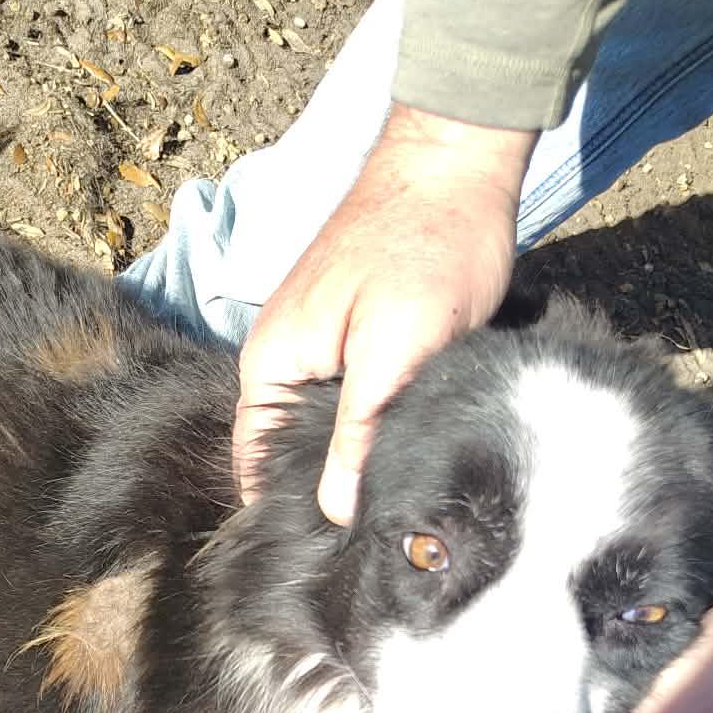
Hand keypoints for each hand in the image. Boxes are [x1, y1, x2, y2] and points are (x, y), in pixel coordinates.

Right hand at [232, 105, 535, 522]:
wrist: (458, 159)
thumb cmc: (428, 246)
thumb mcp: (393, 352)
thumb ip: (356, 433)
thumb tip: (331, 510)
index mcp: (270, 364)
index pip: (254, 464)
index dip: (287, 511)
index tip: (331, 553)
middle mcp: (282, 357)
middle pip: (289, 450)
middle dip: (325, 491)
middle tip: (375, 538)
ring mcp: (317, 343)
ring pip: (326, 427)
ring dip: (354, 460)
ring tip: (393, 505)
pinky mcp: (355, 332)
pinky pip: (351, 399)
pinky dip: (374, 425)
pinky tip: (406, 448)